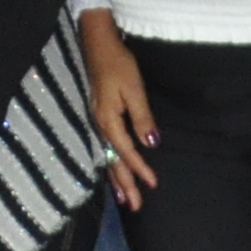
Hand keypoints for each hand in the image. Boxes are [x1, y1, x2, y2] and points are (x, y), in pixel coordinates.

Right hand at [82, 10, 157, 207]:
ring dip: (116, 178)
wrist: (97, 44)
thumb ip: (141, 116)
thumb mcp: (134, 89)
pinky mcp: (100, 116)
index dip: (140, 169)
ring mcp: (97, 121)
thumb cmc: (118, 64)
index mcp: (108, 119)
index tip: (153, 185)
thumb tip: (151, 142)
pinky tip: (114, 169)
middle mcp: (100, 124)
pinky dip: (111, 163)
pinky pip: (106, 148)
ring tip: (124, 198)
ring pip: (107, 156)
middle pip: (112, 160)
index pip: (126, 151)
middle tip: (135, 206)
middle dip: (124, 184)